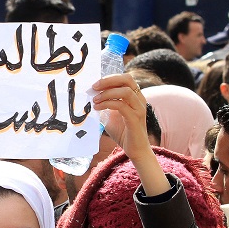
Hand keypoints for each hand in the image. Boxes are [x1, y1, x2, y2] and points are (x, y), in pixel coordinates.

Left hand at [92, 73, 169, 195]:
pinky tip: (98, 108)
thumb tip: (88, 96)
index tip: (95, 83)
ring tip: (94, 100)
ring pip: (125, 92)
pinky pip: (121, 106)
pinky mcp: (135, 119)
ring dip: (107, 93)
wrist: (135, 150)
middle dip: (108, 80)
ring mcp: (139, 109)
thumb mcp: (110, 114)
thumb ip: (104, 104)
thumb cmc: (122, 132)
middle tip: (94, 87)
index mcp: (135, 96)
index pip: (125, 78)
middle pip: (127, 79)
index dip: (110, 77)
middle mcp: (139, 99)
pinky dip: (107, 104)